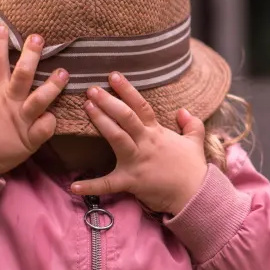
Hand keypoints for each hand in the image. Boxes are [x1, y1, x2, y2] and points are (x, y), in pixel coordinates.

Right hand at [0, 25, 68, 174]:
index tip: (2, 26)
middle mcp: (10, 103)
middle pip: (23, 75)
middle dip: (32, 55)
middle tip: (39, 39)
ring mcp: (21, 120)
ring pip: (40, 99)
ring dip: (53, 85)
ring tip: (64, 73)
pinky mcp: (29, 140)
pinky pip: (45, 128)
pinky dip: (51, 122)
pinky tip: (56, 115)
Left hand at [71, 73, 207, 214]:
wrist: (195, 194)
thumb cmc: (193, 169)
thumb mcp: (195, 141)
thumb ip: (191, 124)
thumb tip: (183, 111)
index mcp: (157, 133)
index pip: (141, 106)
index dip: (127, 90)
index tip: (113, 76)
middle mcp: (145, 143)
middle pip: (126, 117)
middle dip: (108, 101)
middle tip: (91, 89)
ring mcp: (137, 161)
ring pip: (116, 137)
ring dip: (101, 122)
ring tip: (87, 107)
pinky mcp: (131, 181)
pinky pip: (108, 184)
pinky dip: (91, 186)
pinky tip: (73, 186)